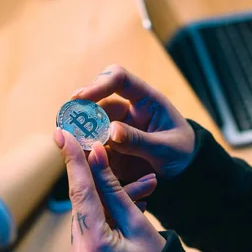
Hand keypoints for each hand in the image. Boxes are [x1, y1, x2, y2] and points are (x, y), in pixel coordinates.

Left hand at [54, 128, 165, 251]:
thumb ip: (114, 190)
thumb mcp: (140, 224)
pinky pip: (89, 230)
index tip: (63, 134)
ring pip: (87, 217)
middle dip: (98, 179)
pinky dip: (105, 216)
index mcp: (97, 250)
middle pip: (83, 206)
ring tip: (144, 189)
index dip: (73, 162)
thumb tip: (96, 155)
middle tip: (101, 148)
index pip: (80, 196)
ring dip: (107, 200)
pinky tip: (127, 207)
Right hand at [70, 64, 195, 183]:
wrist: (186, 172)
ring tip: (69, 142)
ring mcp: (118, 128)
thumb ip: (140, 140)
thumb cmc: (182, 152)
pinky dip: (84, 151)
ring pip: (91, 125)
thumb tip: (111, 132)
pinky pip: (93, 146)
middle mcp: (128, 110)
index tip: (81, 97)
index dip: (99, 84)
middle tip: (66, 123)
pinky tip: (77, 158)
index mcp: (146, 100)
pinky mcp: (111, 148)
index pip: (119, 79)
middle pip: (97, 102)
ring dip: (79, 132)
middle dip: (80, 110)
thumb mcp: (167, 149)